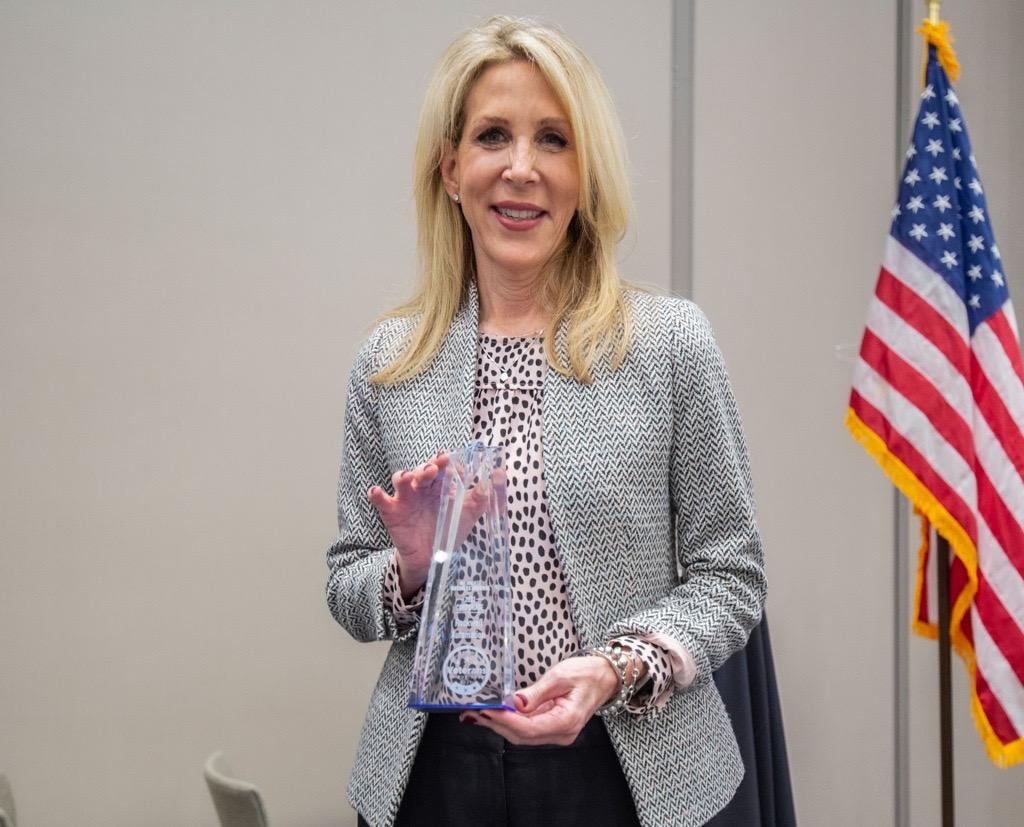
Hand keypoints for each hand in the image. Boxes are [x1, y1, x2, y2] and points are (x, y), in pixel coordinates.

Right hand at [368, 453, 497, 596]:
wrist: (433, 559)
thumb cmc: (451, 530)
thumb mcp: (469, 515)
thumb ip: (483, 497)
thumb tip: (499, 476)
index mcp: (442, 484)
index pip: (444, 466)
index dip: (447, 462)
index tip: (454, 462)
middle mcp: (423, 487)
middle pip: (423, 470)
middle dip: (429, 466)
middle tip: (436, 467)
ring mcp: (406, 498)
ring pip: (401, 478)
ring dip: (405, 475)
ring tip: (410, 478)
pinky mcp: (392, 512)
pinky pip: (381, 500)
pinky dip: (376, 494)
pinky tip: (376, 492)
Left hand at [459, 655, 619, 745]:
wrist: (606, 676)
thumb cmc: (587, 673)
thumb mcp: (560, 676)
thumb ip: (536, 692)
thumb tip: (513, 703)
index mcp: (566, 722)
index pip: (528, 728)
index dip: (505, 721)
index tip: (486, 710)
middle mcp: (561, 733)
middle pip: (522, 736)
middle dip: (496, 724)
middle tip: (472, 712)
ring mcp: (557, 733)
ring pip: (522, 735)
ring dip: (499, 725)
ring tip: (476, 714)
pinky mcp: (552, 727)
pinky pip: (527, 729)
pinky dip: (509, 722)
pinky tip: (494, 714)